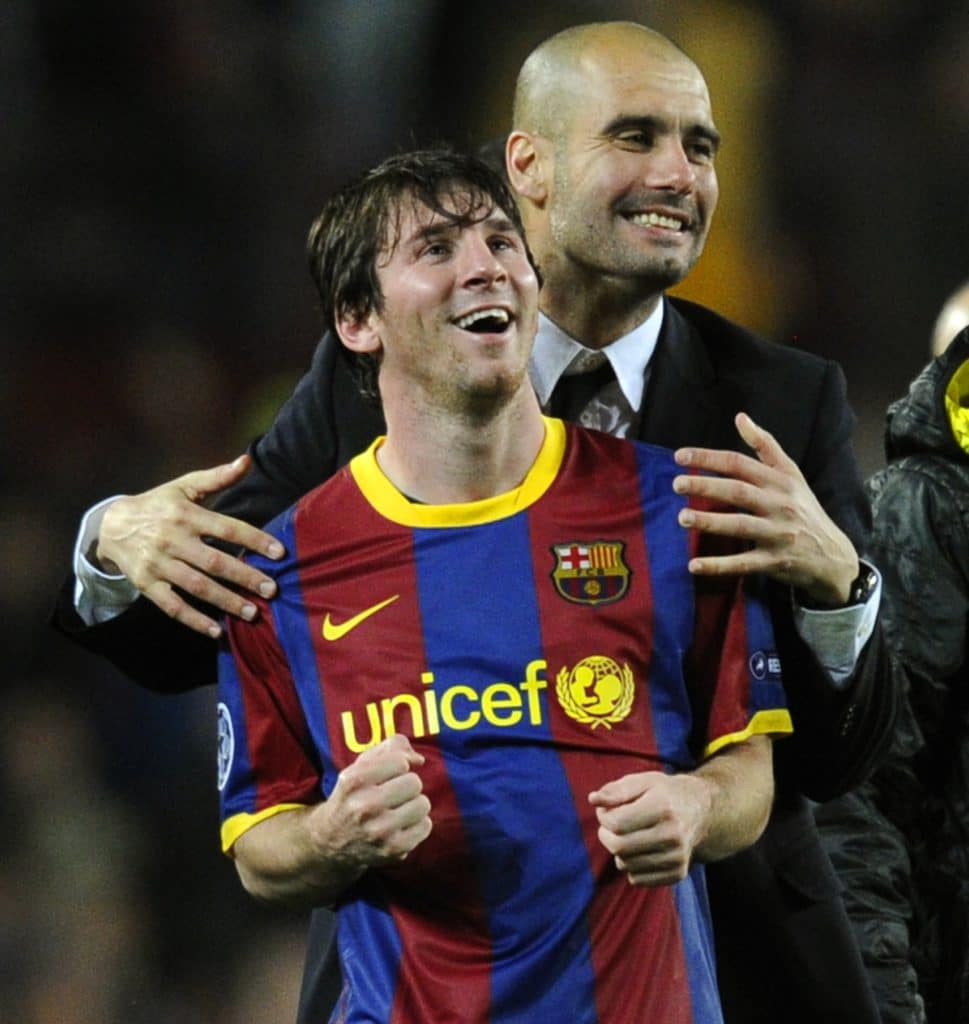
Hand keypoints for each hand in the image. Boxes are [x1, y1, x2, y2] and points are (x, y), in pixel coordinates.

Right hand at [96, 455, 284, 636]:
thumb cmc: (158, 504)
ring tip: (252, 613)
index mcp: (186, 514)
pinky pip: (172, 606)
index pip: (227, 528)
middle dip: (245, 577)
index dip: (254, 540)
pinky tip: (216, 630)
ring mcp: (158, 564)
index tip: (280, 552)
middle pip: (214, 562)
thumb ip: (218, 477)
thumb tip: (247, 460)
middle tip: (272, 590)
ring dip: (225, 601)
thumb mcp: (184, 486)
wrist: (110, 524)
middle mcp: (172, 539)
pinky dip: (193, 620)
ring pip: (196, 586)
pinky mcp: (146, 584)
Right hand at [309, 734, 431, 872]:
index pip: (400, 762)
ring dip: (414, 805)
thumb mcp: (361, 765)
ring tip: (397, 810)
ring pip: (423, 804)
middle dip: (407, 785)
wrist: (331, 841)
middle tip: (394, 794)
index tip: (389, 774)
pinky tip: (401, 826)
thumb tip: (418, 760)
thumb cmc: (353, 796)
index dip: (399, 766)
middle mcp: (364, 807)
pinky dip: (417, 824)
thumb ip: (391, 747)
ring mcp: (379, 831)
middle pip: (414, 783)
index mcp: (353, 781)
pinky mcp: (393, 850)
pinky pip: (425, 826)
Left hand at [589, 770, 712, 885]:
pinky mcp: (677, 873)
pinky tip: (640, 850)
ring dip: (619, 851)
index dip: (603, 816)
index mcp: (663, 807)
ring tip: (629, 835)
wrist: (700, 812)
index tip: (607, 810)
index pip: (616, 823)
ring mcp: (677, 857)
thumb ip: (616, 790)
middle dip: (606, 836)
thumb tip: (593, 799)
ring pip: (625, 865)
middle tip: (611, 825)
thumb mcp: (642, 781)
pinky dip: (631, 866)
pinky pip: (637, 879)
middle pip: (619, 847)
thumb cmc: (664, 793)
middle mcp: (673, 834)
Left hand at [673, 413, 857, 605]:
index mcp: (779, 481)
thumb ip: (765, 446)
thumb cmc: (804, 509)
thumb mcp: (791, 474)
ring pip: (741, 526)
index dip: (709, 458)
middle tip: (676, 484)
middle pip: (739, 491)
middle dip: (707, 486)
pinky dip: (719, 565)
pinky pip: (744, 564)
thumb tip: (740, 417)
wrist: (833, 556)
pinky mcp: (775, 562)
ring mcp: (778, 534)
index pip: (740, 463)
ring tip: (681, 517)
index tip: (679, 456)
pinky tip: (693, 565)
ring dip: (710, 522)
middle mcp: (779, 505)